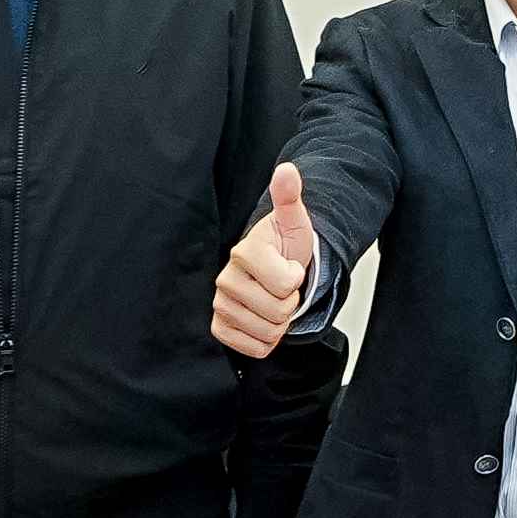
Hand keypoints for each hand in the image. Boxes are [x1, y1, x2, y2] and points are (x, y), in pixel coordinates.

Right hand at [211, 161, 318, 359]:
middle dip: (290, 304)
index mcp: (245, 252)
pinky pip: (250, 347)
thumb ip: (289, 196)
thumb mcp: (295, 221)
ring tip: (274, 302)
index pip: (286, 284)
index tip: (291, 268)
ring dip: (280, 323)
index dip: (297, 280)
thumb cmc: (286, 248)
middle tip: (283, 289)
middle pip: (278, 312)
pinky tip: (263, 321)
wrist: (276, 269)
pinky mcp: (220, 326)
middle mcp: (226, 278)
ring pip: (267, 332)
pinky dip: (265, 340)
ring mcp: (221, 304)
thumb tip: (287, 170)